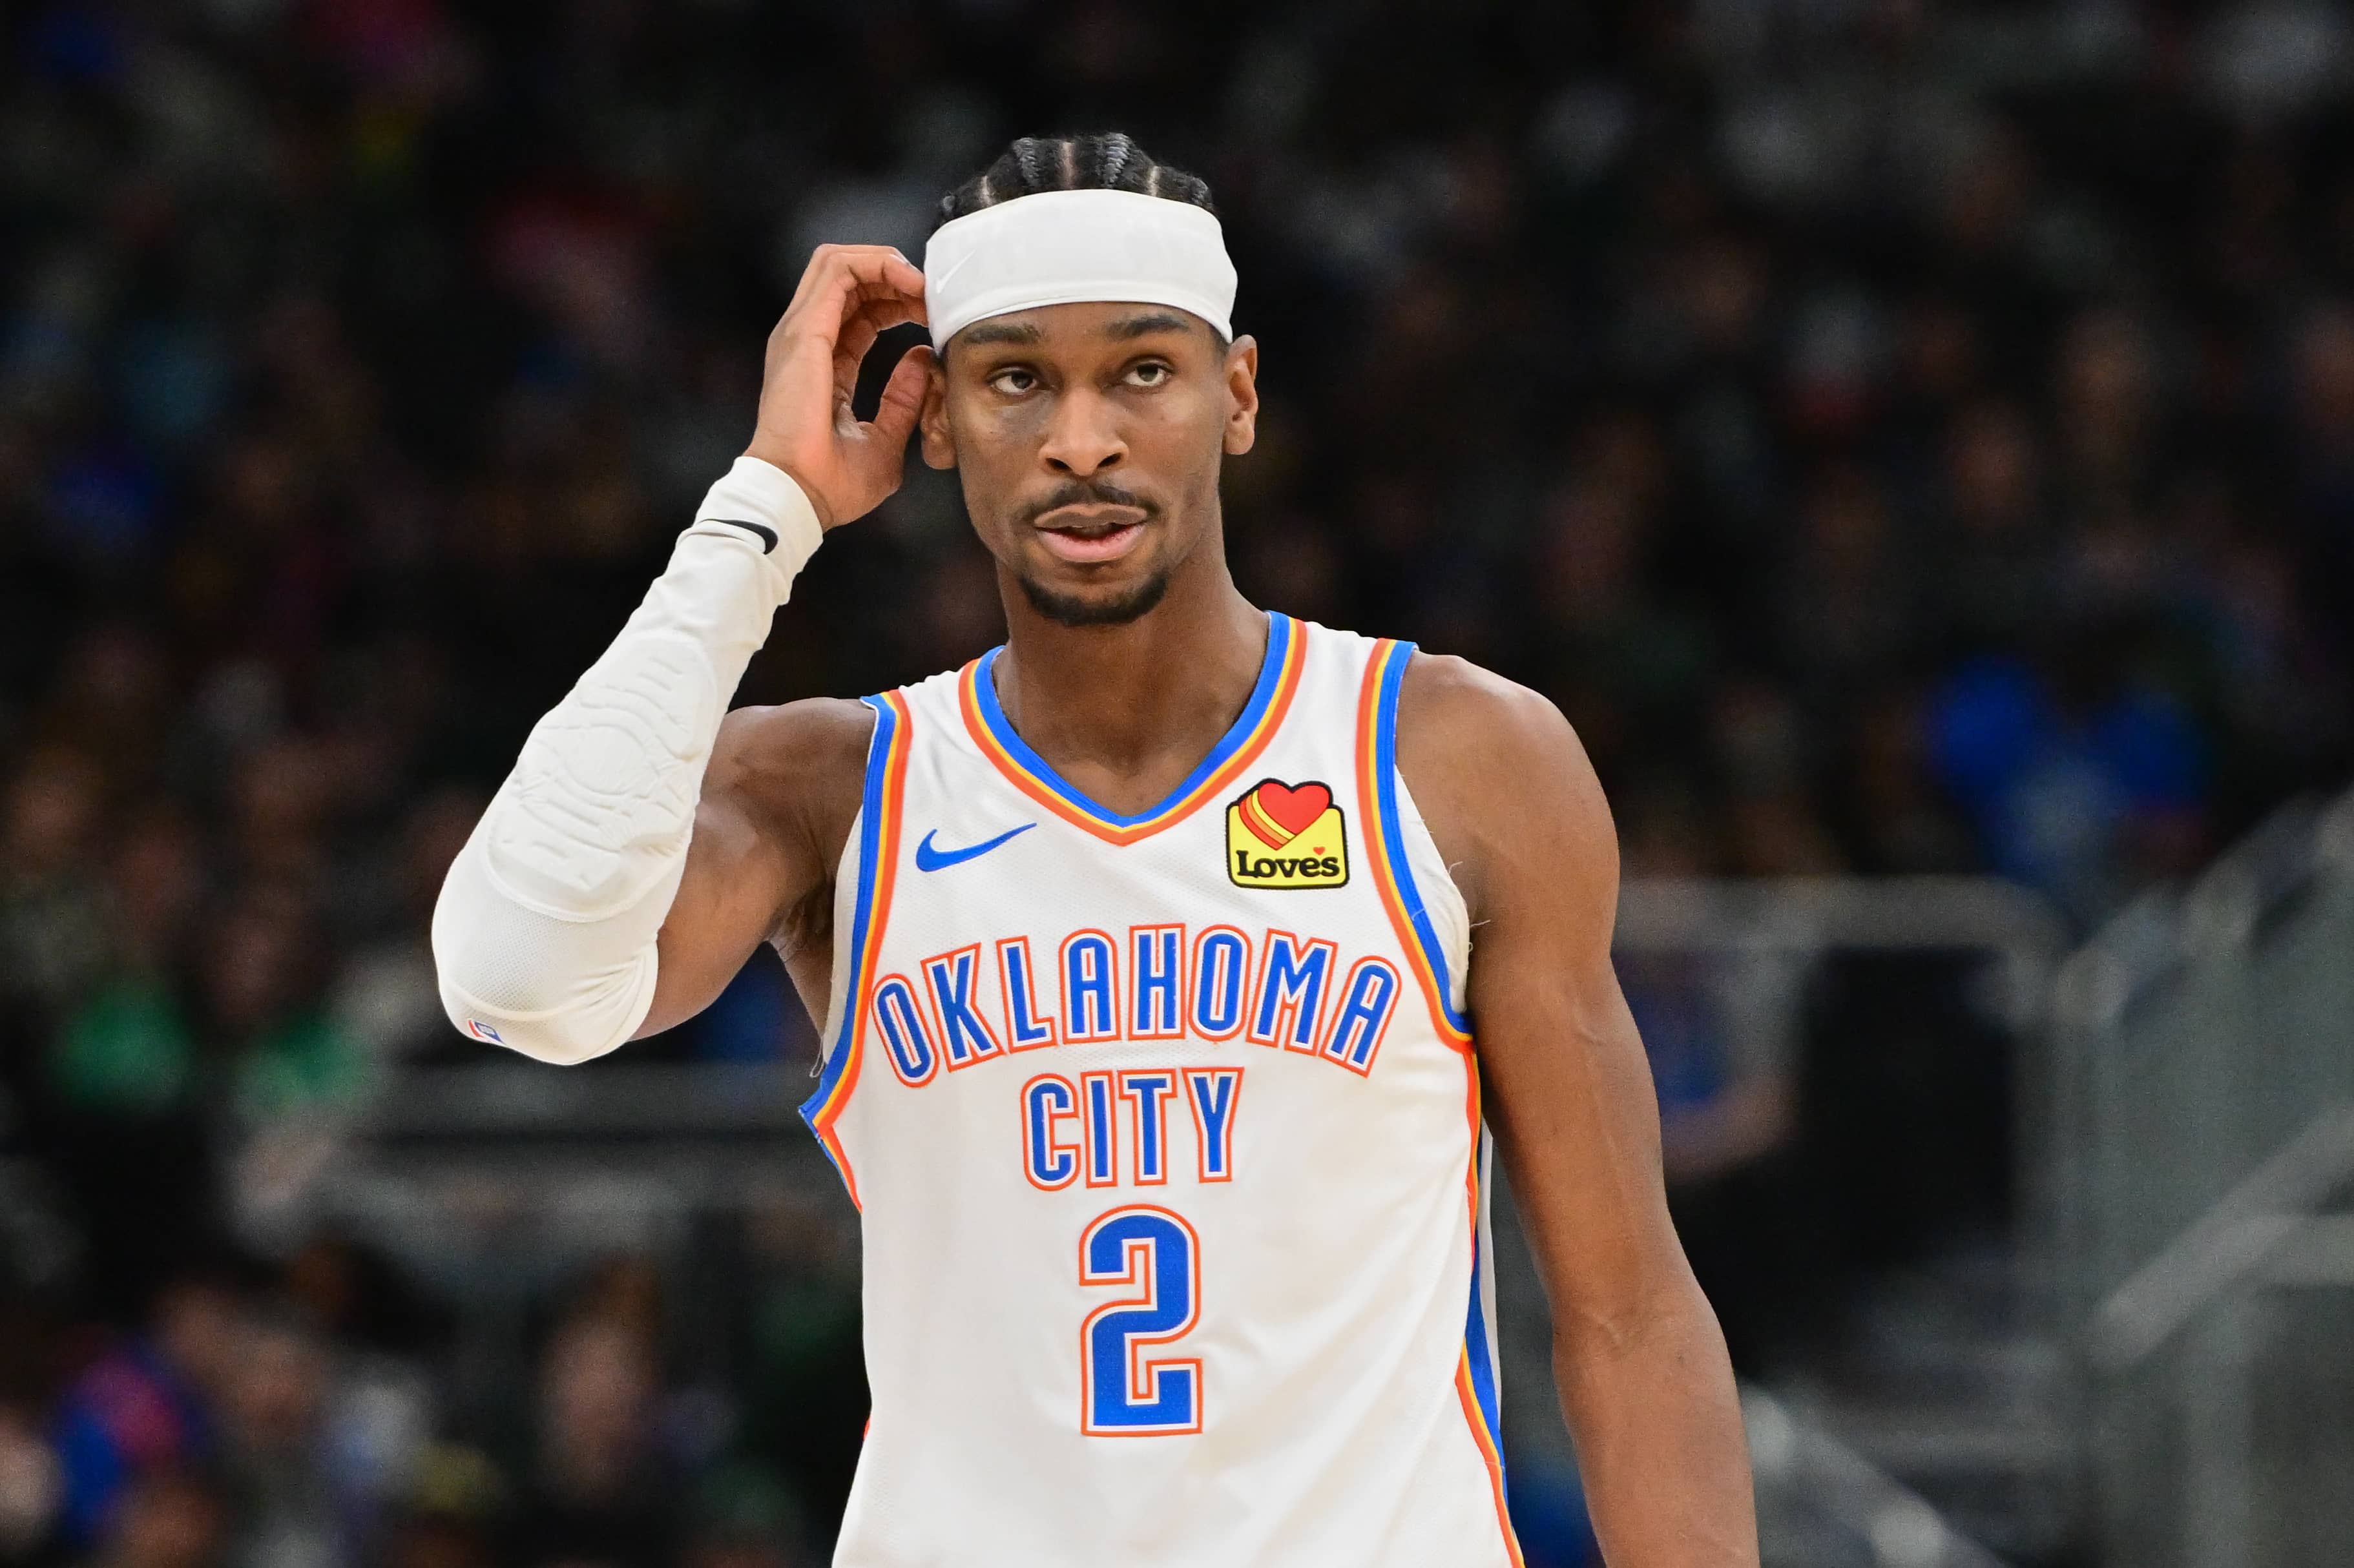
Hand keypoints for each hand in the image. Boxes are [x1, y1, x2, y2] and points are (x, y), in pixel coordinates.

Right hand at [744, 244, 930, 530]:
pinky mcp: (805, 331)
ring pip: (839, 262)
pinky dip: (876, 266)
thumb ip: (903, 401)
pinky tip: (909, 283)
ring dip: (886, 263)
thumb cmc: (832, 483)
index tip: (934, 316)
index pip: (859, 311)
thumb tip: (920, 361)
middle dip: (896, 277)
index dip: (898, 303)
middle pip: (850, 280)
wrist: (799, 496)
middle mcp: (807, 341)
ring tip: (922, 284)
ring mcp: (801, 331)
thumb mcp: (886, 442)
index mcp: (822, 364)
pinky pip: (837, 271)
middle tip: (934, 297)